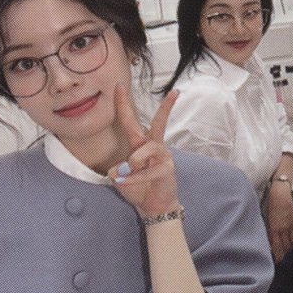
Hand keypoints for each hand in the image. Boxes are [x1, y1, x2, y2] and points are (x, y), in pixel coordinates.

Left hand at [109, 84, 180, 219]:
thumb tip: (120, 168)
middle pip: (159, 123)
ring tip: (128, 171)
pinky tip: (125, 182)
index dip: (122, 103)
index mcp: (139, 144)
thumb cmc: (138, 188)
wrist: (153, 206)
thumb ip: (117, 170)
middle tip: (174, 92)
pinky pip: (148, 170)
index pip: (129, 121)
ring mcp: (163, 157)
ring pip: (147, 149)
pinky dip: (134, 178)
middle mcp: (153, 146)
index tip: (118, 85)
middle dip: (166, 108)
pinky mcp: (168, 169)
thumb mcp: (120, 178)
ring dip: (134, 161)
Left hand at [263, 186, 292, 262]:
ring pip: (292, 241)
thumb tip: (269, 243)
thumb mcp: (266, 218)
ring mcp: (290, 224)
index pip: (277, 247)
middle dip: (286, 257)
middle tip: (286, 266)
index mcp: (274, 228)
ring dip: (292, 251)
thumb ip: (269, 231)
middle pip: (286, 246)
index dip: (278, 257)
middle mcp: (283, 228)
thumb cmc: (271, 202)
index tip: (278, 265)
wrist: (280, 191)